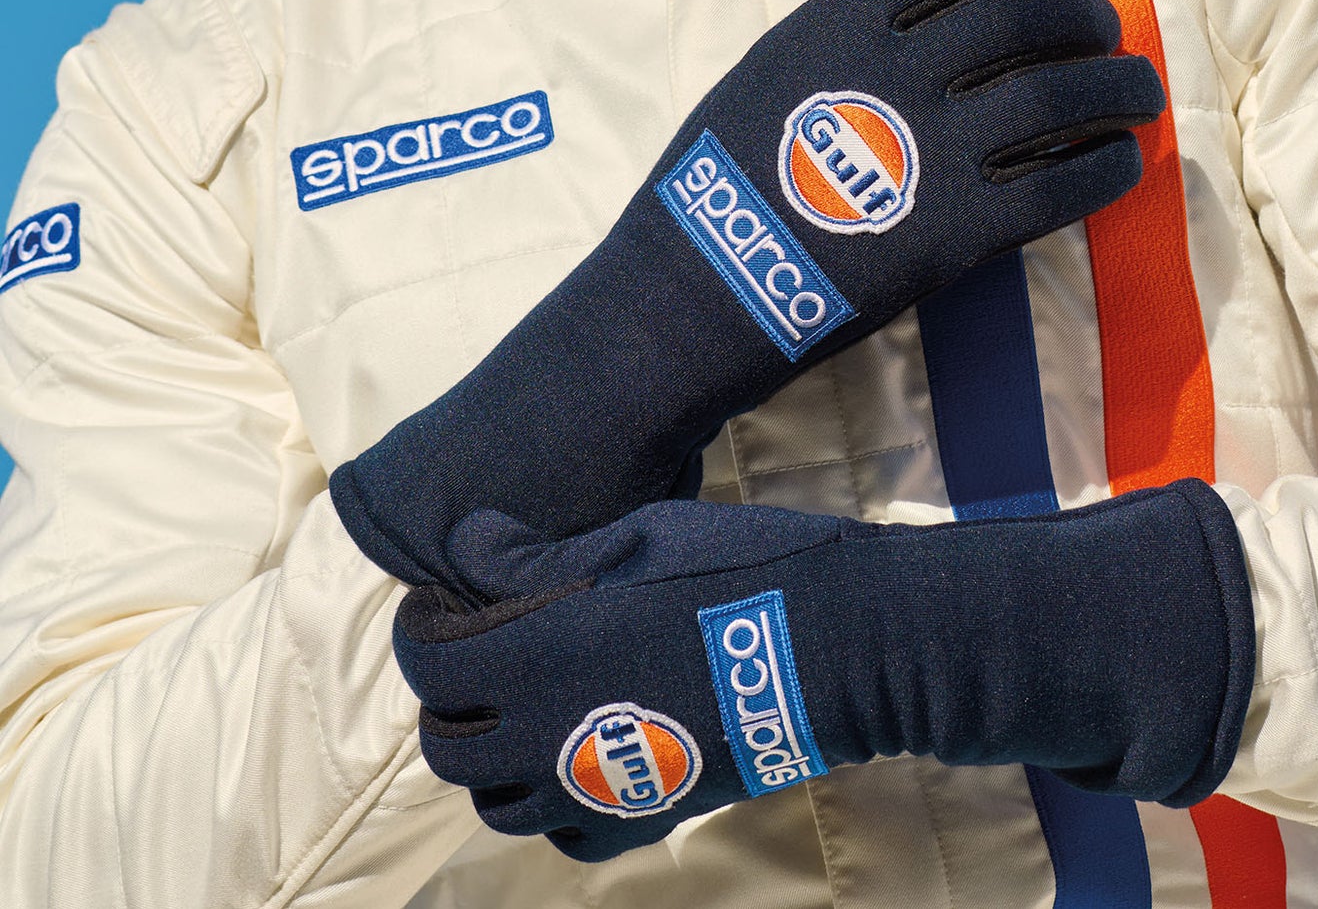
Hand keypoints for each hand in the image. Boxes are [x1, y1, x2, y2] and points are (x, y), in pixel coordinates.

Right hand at [332, 0, 1163, 594]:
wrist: (692, 293)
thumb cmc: (719, 180)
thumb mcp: (771, 71)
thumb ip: (850, 36)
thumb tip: (935, 14)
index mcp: (841, 21)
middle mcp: (895, 72)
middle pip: (1024, 20)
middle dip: (1081, 15)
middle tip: (1104, 25)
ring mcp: (931, 151)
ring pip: (1058, 97)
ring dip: (1115, 87)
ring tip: (1138, 90)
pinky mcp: (957, 231)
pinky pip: (1059, 186)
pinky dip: (1103, 166)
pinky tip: (1121, 161)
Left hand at [395, 481, 1253, 863]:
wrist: (838, 643)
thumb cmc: (741, 567)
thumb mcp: (637, 535)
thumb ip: (539, 555)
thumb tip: (466, 548)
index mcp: (538, 652)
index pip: (428, 658)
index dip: (426, 624)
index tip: (450, 597)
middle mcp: (547, 734)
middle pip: (447, 741)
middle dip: (451, 693)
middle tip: (487, 647)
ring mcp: (595, 788)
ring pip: (494, 802)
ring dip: (494, 753)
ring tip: (531, 701)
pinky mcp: (645, 816)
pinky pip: (565, 835)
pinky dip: (555, 803)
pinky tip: (584, 751)